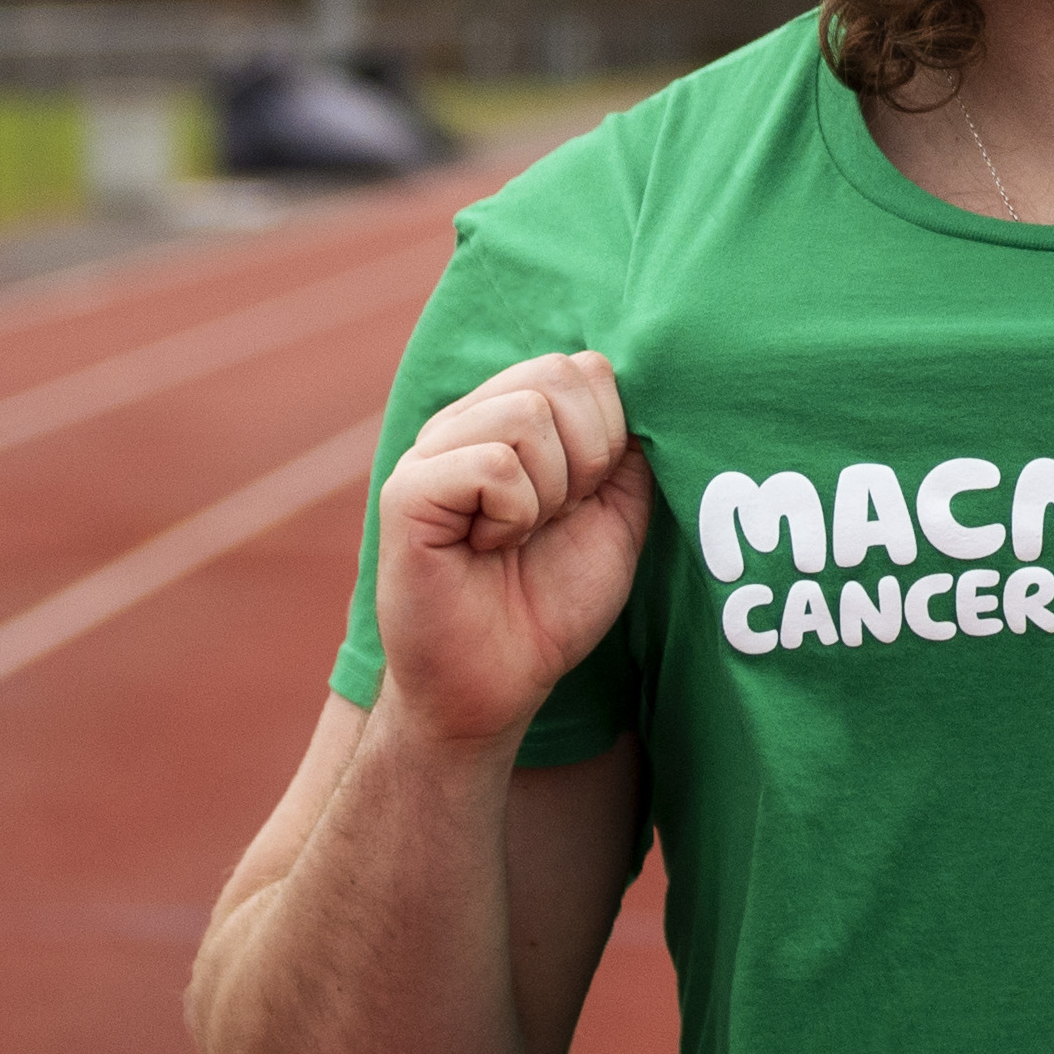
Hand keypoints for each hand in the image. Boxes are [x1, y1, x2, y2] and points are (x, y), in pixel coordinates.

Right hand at [373, 353, 653, 752]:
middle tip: (556, 518)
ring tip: (518, 534)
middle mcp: (468, 421)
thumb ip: (630, 452)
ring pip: (526, 414)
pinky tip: (488, 547)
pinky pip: (491, 464)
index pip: (585, 367)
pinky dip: (513, 514)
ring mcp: (431, 451)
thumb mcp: (616, 516)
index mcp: (513, 417)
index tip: (586, 499)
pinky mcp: (407, 491)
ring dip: (548, 492)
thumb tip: (646, 388)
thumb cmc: (552, 603)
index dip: (610, 434)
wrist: (496, 685)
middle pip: (558, 375)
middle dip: (587, 457)